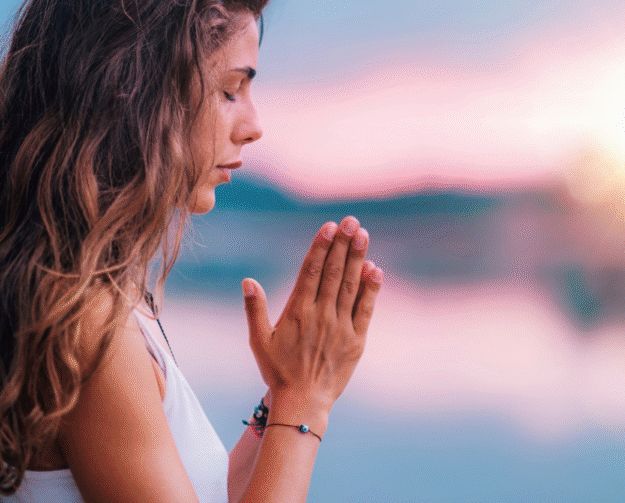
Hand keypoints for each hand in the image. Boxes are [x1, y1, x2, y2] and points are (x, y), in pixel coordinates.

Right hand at [242, 216, 382, 428]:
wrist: (303, 402)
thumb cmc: (278, 371)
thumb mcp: (258, 340)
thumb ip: (254, 309)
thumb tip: (248, 281)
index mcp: (297, 311)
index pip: (311, 271)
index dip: (321, 246)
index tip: (329, 226)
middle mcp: (321, 315)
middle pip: (334, 272)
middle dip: (343, 244)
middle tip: (352, 221)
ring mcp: (340, 326)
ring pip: (350, 285)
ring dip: (358, 258)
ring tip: (364, 235)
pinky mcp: (356, 340)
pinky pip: (365, 309)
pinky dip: (371, 288)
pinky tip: (376, 269)